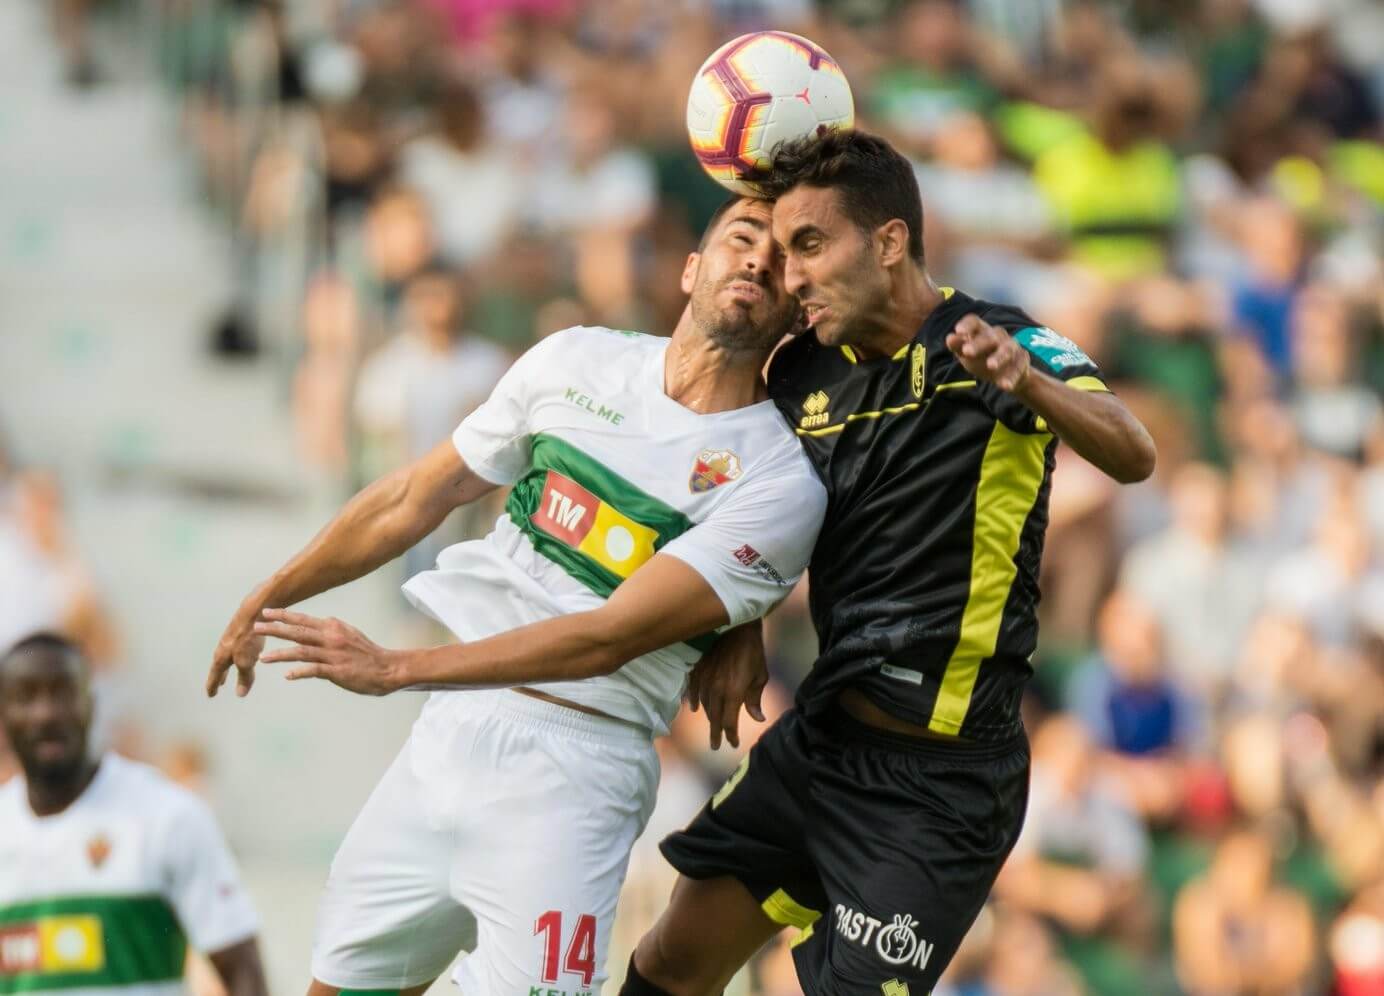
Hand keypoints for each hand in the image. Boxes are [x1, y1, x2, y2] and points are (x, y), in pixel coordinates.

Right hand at [208, 601, 266, 697]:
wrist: (254, 613)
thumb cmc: (247, 639)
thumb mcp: (246, 662)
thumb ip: (244, 677)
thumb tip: (240, 694)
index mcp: (221, 657)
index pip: (215, 675)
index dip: (213, 685)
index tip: (210, 694)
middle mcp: (224, 647)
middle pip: (220, 665)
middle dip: (220, 676)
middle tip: (219, 685)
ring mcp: (232, 638)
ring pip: (228, 656)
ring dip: (228, 667)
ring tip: (230, 673)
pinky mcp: (242, 631)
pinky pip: (236, 648)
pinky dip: (237, 656)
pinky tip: (244, 654)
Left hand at [253, 609, 402, 695]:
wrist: (388, 668)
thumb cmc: (367, 653)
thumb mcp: (349, 633)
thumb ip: (331, 630)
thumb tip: (318, 624)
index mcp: (333, 627)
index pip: (303, 619)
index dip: (283, 615)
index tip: (266, 612)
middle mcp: (331, 638)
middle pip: (298, 631)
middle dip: (275, 629)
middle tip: (255, 627)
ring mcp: (334, 654)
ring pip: (302, 651)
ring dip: (280, 654)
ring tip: (263, 658)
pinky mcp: (337, 671)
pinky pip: (314, 671)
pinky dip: (300, 672)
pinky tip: (287, 676)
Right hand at [686, 623, 767, 749]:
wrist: (738, 628)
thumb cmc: (753, 652)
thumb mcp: (760, 677)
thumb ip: (755, 700)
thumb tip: (758, 718)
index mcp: (734, 693)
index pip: (730, 721)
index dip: (731, 735)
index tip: (733, 744)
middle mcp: (717, 689)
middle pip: (715, 717)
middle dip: (717, 733)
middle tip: (716, 746)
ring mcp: (706, 679)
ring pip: (705, 705)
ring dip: (709, 718)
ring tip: (712, 727)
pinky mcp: (699, 670)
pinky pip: (694, 690)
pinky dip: (695, 701)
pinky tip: (696, 708)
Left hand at [945, 314, 1030, 392]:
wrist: (1005, 374)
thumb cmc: (981, 357)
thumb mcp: (966, 353)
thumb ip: (958, 346)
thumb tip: (950, 338)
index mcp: (981, 331)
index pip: (974, 322)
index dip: (967, 325)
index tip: (958, 331)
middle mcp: (998, 336)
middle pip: (989, 337)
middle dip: (978, 344)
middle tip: (966, 352)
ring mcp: (1012, 347)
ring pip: (1007, 349)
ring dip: (999, 357)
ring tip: (990, 366)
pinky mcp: (1022, 361)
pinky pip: (1018, 368)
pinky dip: (1011, 377)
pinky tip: (1004, 386)